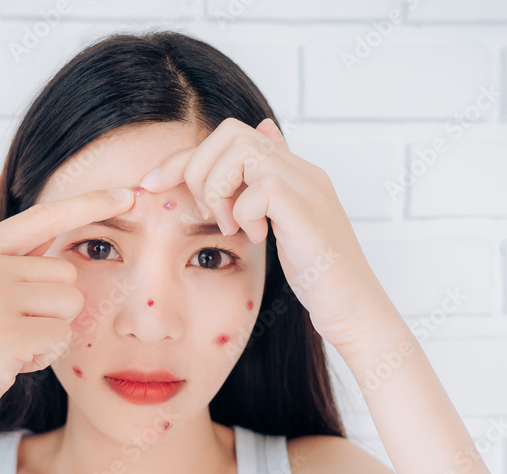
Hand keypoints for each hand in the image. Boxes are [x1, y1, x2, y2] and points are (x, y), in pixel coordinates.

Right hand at [0, 187, 136, 438]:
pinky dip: (45, 355)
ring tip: (10, 345)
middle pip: (67, 271)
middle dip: (53, 307)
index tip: (129, 193)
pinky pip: (62, 336)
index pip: (42, 217)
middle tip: (11, 330)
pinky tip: (11, 364)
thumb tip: (71, 239)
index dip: (88, 204)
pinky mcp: (4, 335)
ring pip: (70, 304)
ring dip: (50, 332)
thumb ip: (16, 261)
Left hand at [137, 117, 393, 348]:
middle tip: (207, 213)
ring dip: (220, 190)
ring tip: (231, 225)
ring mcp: (306, 185)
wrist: (354, 308)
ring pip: (240, 151)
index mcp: (292, 170)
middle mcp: (301, 169)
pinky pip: (256, 189)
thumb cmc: (319, 275)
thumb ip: (265, 186)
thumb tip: (262, 132)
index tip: (152, 185)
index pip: (229, 137)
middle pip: (229, 132)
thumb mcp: (283, 223)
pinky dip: (244, 214)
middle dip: (198, 170)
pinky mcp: (304, 209)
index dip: (184, 157)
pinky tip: (258, 237)